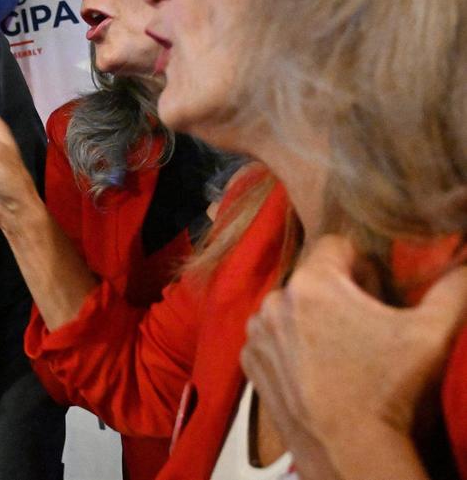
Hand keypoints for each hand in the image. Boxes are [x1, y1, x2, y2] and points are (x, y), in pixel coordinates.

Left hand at [241, 235, 466, 477]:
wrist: (348, 449)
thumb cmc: (388, 387)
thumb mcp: (430, 333)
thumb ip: (451, 289)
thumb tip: (466, 265)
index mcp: (312, 281)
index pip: (336, 246)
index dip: (362, 266)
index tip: (377, 295)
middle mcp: (274, 300)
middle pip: (312, 279)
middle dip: (338, 294)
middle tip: (365, 329)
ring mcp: (257, 333)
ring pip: (289, 308)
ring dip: (310, 320)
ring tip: (341, 353)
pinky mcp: (249, 362)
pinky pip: (271, 339)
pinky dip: (289, 347)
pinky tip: (316, 370)